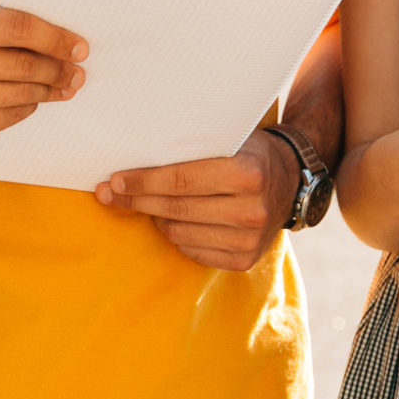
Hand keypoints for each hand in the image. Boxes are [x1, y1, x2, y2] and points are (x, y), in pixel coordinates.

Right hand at [0, 0, 86, 146]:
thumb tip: (47, 16)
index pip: (18, 27)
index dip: (55, 37)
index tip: (78, 46)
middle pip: (25, 65)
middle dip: (59, 68)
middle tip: (77, 70)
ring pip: (22, 94)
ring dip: (50, 90)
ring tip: (65, 85)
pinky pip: (9, 116)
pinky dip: (27, 107)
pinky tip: (35, 99)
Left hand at [95, 132, 294, 271]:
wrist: (291, 181)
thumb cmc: (248, 152)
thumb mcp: (228, 139)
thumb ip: (191, 146)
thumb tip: (133, 152)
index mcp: (247, 172)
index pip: (181, 180)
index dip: (143, 182)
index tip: (114, 181)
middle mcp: (252, 209)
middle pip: (176, 209)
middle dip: (136, 201)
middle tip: (108, 194)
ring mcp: (251, 239)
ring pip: (179, 233)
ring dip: (155, 219)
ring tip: (147, 203)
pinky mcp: (246, 260)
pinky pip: (192, 252)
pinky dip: (176, 236)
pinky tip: (172, 221)